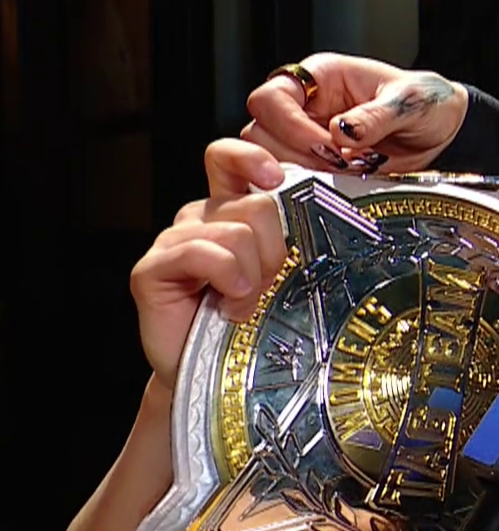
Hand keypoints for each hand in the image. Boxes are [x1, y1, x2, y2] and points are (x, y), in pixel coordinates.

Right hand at [132, 140, 288, 391]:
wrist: (217, 372)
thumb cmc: (255, 321)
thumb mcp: (281, 271)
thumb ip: (288, 235)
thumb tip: (315, 207)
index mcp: (230, 209)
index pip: (231, 159)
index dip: (253, 158)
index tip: (276, 178)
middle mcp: (200, 216)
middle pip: (255, 205)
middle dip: (274, 249)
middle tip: (266, 283)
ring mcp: (173, 240)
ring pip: (235, 233)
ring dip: (251, 276)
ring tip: (243, 303)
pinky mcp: (151, 268)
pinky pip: (202, 253)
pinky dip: (227, 280)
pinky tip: (228, 306)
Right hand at [243, 53, 468, 173]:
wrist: (446, 131)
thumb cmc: (427, 102)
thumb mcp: (410, 101)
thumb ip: (376, 115)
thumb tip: (341, 131)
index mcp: (321, 78)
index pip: (270, 97)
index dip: (290, 125)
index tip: (328, 145)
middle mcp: (306, 106)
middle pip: (259, 132)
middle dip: (295, 154)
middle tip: (339, 164)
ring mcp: (306, 138)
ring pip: (269, 159)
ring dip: (302, 173)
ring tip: (345, 173)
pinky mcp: (316, 166)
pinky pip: (290, 181)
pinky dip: (308, 189)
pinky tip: (340, 187)